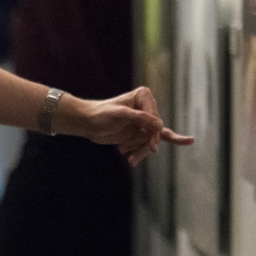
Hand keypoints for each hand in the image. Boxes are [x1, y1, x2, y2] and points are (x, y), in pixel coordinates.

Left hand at [72, 86, 191, 165]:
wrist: (87, 122)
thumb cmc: (100, 114)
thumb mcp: (119, 114)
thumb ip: (139, 118)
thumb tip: (160, 125)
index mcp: (143, 96)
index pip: (155, 117)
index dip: (153, 132)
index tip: (152, 144)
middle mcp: (146, 108)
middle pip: (156, 131)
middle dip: (148, 144)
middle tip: (143, 153)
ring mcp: (143, 121)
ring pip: (152, 140)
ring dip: (142, 150)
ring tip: (130, 159)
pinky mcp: (138, 132)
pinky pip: (149, 143)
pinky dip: (146, 151)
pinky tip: (169, 147)